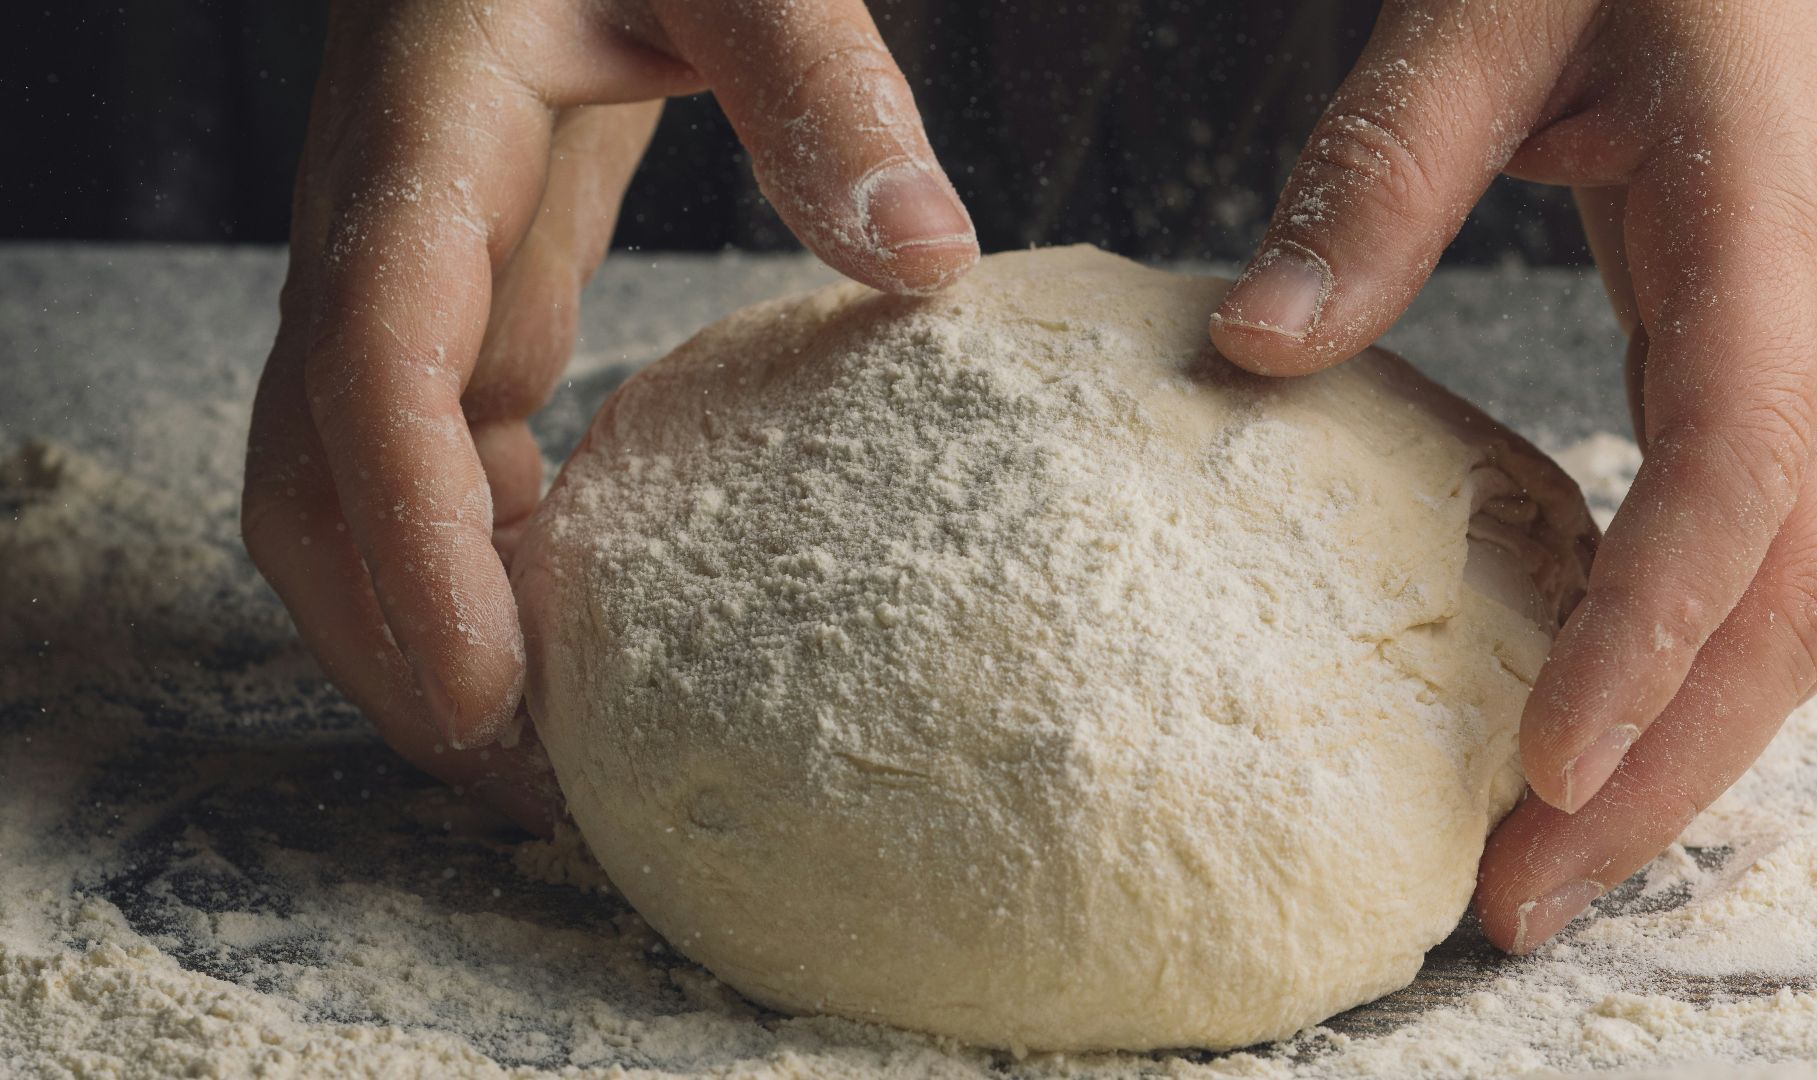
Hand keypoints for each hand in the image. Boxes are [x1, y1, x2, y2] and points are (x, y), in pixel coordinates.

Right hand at [242, 0, 975, 831]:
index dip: (412, 540)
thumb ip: (818, 80)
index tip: (488, 692)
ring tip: (550, 765)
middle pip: (315, 473)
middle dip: (391, 640)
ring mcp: (414, 277)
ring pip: (356, 492)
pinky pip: (437, 465)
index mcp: (422, 137)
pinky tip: (569, 640)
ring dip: (428, 632)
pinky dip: (481, 570)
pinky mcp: (473, 300)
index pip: (374, 361)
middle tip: (525, 790)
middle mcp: (384, 229)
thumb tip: (925, 260)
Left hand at [1208, 0, 1816, 949]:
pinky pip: (1747, 549)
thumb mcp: (1496, 12)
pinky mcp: (1771, 363)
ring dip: (1674, 747)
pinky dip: (1669, 660)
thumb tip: (1257, 349)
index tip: (1541, 773)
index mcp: (1770, 232)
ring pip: (1784, 599)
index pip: (1731, 484)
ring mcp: (1814, 352)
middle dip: (1664, 770)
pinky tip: (1576, 719)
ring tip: (1536, 858)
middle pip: (1784, 602)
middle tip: (1514, 898)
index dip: (1647, 644)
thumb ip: (1383, 173)